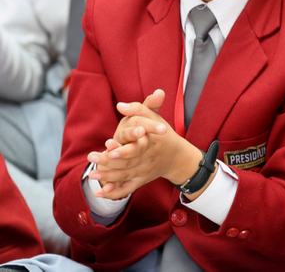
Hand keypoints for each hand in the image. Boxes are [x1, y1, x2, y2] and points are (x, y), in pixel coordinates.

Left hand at [88, 89, 203, 199]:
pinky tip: (99, 193)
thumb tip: (121, 105)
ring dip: (107, 176)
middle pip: (127, 162)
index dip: (123, 148)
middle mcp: (147, 158)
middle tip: (92, 158)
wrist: (176, 157)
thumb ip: (139, 108)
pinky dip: (114, 192)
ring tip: (92, 174)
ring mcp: (143, 170)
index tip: (108, 145)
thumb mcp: (154, 117)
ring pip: (125, 175)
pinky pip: (127, 188)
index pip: (137, 146)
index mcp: (150, 142)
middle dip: (108, 161)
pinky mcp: (140, 180)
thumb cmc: (161, 133)